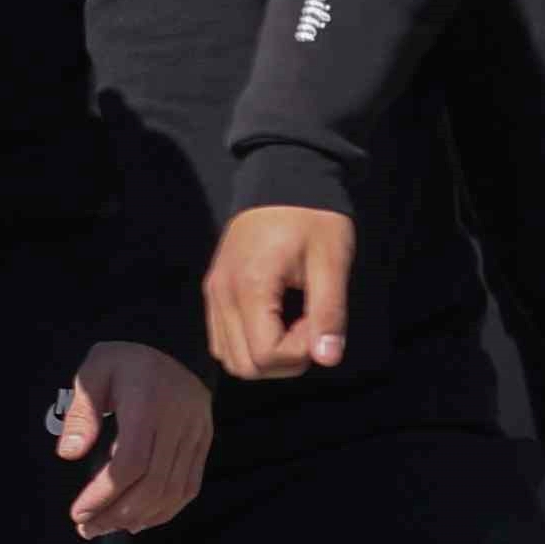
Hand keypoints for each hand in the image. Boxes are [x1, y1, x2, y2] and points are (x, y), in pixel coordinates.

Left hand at [57, 339, 210, 541]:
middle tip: (87, 529)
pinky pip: (189, 485)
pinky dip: (166, 509)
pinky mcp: (204, 442)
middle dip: (118, 513)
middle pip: (154, 483)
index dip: (105, 493)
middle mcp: (180, 421)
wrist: (171, 345)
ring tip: (106, 528)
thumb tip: (69, 455)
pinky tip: (138, 521)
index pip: (132, 462)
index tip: (78, 511)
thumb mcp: (93, 372)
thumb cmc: (122, 361)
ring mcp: (197, 433)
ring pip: (174, 489)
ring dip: (140, 517)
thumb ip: (80, 413)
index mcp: (149, 403)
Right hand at [205, 204, 354, 380]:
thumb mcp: (331, 262)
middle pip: (243, 365)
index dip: (301, 351)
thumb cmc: (312, 219)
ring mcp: (213, 294)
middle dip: (283, 359)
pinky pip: (223, 339)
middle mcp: (221, 296)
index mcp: (249, 287)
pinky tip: (275, 319)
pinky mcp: (214, 292)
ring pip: (229, 357)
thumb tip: (328, 359)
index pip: (265, 355)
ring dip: (266, 354)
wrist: (282, 178)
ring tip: (293, 323)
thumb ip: (329, 312)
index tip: (320, 321)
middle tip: (309, 326)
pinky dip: (250, 343)